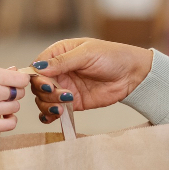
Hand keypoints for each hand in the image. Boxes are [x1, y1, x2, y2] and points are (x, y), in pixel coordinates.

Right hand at [0, 66, 30, 137]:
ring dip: (8, 108)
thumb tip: (14, 70)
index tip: (16, 84)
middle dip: (13, 94)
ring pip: (15, 108)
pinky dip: (8, 122)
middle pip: (19, 93)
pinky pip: (11, 124)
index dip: (20, 81)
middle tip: (0, 96)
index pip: (20, 78)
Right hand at [27, 38, 152, 123]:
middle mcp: (59, 71)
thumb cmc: (112, 56)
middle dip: (45, 92)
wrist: (132, 75)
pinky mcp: (72, 103)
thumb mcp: (86, 54)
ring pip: (43, 99)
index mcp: (59, 54)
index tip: (46, 83)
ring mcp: (64, 87)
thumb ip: (62, 61)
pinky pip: (54, 110)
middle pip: (37, 85)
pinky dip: (50, 115)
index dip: (36, 77)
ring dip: (49, 104)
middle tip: (61, 94)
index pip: (37, 66)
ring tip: (64, 105)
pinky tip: (56, 115)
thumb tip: (39, 68)